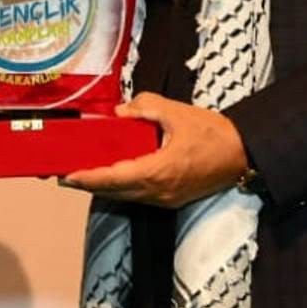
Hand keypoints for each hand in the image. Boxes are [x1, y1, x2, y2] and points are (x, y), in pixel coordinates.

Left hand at [59, 93, 250, 206]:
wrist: (242, 154)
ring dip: (103, 187)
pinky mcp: (171, 200)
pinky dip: (120, 187)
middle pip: (114, 192)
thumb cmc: (212, 132)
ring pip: (125, 196)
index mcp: (159, 171)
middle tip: (64, 174)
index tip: (66, 176)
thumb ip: (145, 107)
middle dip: (88, 184)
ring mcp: (165, 200)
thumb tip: (120, 112)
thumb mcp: (176, 112)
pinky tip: (111, 176)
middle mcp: (158, 192)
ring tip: (82, 174)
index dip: (87, 178)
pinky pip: (138, 196)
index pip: (114, 178)